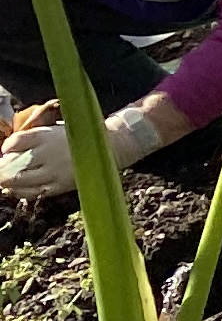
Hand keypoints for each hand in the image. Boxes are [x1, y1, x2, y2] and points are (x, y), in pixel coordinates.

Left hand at [0, 93, 171, 203]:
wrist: (112, 147)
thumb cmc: (81, 136)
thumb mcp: (57, 128)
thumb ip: (36, 137)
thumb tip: (10, 149)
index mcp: (47, 136)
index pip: (16, 142)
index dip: (7, 148)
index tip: (6, 151)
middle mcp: (48, 153)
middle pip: (12, 165)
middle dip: (3, 170)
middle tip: (2, 171)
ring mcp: (54, 171)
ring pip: (20, 181)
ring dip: (8, 182)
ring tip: (7, 182)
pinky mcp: (60, 185)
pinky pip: (34, 192)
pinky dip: (21, 192)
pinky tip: (18, 190)